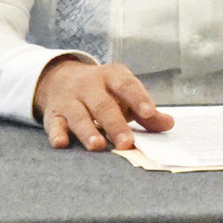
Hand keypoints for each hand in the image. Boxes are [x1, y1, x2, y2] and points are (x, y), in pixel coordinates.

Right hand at [32, 58, 172, 150]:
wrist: (60, 78)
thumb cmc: (103, 92)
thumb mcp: (125, 94)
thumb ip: (146, 112)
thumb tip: (168, 124)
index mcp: (112, 77)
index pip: (126, 85)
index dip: (138, 98)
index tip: (149, 113)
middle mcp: (89, 86)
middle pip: (103, 105)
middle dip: (115, 124)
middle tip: (126, 143)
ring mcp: (70, 100)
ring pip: (79, 116)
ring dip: (88, 131)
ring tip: (98, 146)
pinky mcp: (54, 114)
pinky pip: (54, 124)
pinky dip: (57, 134)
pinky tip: (61, 143)